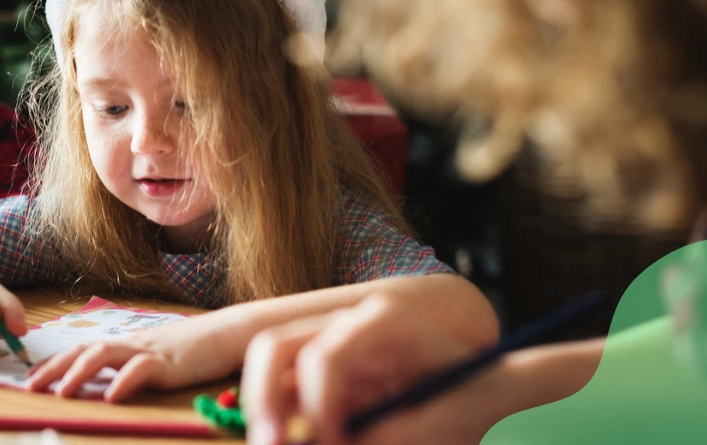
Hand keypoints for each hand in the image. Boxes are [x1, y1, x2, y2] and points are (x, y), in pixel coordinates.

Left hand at [25, 314, 240, 401]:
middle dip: (53, 368)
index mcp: (126, 344)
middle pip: (83, 349)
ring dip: (78, 372)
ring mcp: (149, 350)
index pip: (82, 349)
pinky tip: (111, 397)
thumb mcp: (156, 360)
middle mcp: (131, 343)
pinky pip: (141, 369)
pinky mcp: (169, 362)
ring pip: (104, 354)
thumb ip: (131, 370)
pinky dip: (123, 382)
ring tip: (60, 392)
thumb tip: (107, 388)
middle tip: (29, 387)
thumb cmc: (194, 350)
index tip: (30, 378)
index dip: (54, 363)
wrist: (228, 334)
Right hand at [241, 294, 484, 444]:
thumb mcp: (444, 420)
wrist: (490, 386)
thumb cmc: (476, 396)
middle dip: (263, 398)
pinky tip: (295, 442)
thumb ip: (389, 436)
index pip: (324, 357)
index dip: (319, 410)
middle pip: (273, 346)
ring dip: (265, 413)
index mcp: (383, 322)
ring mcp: (331, 344)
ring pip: (271, 370)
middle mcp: (346, 324)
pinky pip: (287, 394)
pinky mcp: (326, 373)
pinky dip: (283, 421)